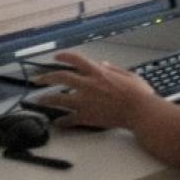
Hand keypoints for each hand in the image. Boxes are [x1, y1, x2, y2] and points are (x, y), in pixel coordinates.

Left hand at [32, 52, 161, 129]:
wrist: (140, 112)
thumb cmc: (140, 94)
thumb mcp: (130, 75)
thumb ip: (115, 69)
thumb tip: (103, 63)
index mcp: (99, 73)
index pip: (76, 59)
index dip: (64, 56)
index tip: (56, 57)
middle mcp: (88, 84)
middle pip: (60, 77)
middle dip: (46, 77)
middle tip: (38, 80)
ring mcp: (84, 101)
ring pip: (58, 99)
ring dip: (46, 99)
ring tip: (40, 101)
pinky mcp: (85, 116)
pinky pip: (68, 119)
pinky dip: (62, 121)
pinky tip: (58, 122)